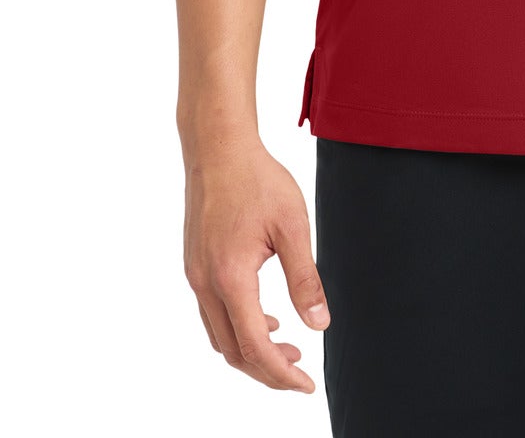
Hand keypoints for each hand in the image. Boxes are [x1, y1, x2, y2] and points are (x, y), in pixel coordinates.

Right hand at [182, 135, 329, 392]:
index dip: (281, 374)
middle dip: (267, 370)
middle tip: (300, 372)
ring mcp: (196, 275)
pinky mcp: (196, 265)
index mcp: (231, 278)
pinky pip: (213, 313)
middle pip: (233, 351)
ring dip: (251, 351)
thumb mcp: (292, 226)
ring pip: (219, 336)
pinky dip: (238, 327)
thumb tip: (319, 324)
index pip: (255, 347)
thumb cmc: (257, 180)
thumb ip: (305, 279)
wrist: (218, 148)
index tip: (306, 384)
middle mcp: (206, 283)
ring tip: (288, 347)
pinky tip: (266, 318)